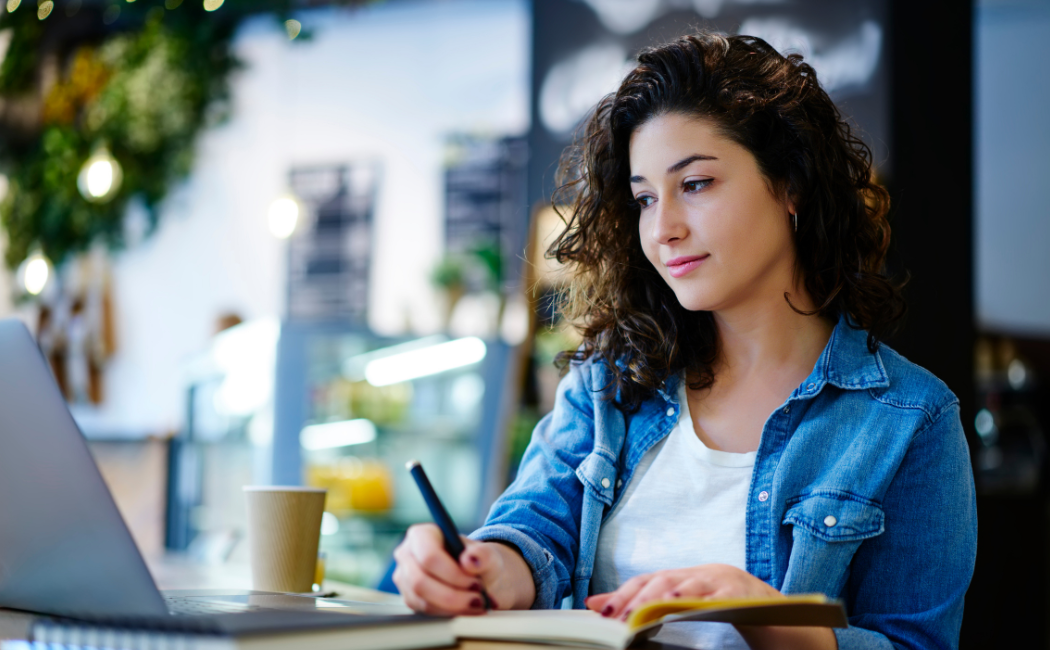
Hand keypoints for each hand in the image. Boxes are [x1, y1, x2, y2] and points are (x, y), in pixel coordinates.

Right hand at [392, 524, 534, 614]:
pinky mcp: (410, 597)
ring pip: (423, 600)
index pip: (429, 556)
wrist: (475, 573)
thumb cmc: (477, 558)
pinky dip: (451, 612)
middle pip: (421, 582)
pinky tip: (469, 608)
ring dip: (454, 606)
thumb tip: (469, 560)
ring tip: (479, 604)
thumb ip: (482, 554)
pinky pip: (426, 611)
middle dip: (453, 595)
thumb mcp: (487, 553)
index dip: (452, 574)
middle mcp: (407, 554)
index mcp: (421, 534)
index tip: (476, 584)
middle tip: (479, 599)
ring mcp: (405, 577)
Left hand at [584, 563, 780, 619]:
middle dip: (638, 597)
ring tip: (644, 610)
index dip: (623, 593)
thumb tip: (597, 605)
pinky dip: (701, 599)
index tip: (602, 610)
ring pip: (688, 586)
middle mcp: (697, 574)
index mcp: (682, 576)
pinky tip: (685, 605)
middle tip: (618, 616)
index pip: (646, 580)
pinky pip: (719, 597)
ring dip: (664, 597)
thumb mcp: (683, 600)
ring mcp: (719, 581)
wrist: (771, 606)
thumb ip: (643, 602)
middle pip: (663, 580)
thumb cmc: (721, 601)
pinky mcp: (740, 594)